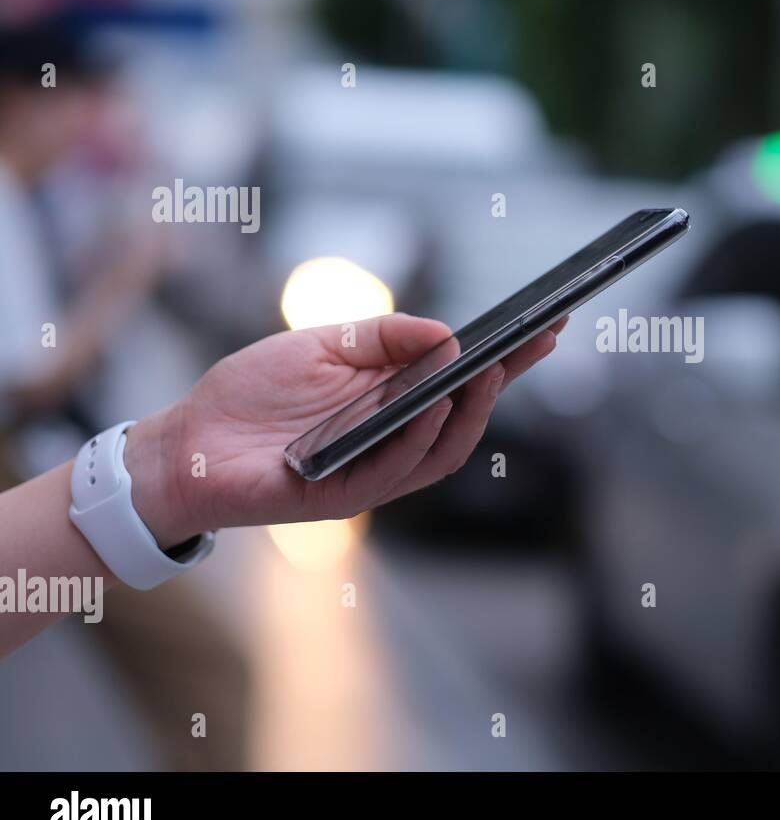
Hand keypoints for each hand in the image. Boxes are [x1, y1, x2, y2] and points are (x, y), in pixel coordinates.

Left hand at [124, 312, 566, 545]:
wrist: (189, 442)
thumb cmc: (254, 393)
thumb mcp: (322, 344)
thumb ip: (381, 337)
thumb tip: (446, 333)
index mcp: (394, 401)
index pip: (465, 379)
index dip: (510, 357)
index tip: (549, 325)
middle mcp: (395, 439)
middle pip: (469, 415)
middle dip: (509, 379)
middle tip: (536, 342)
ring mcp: (374, 470)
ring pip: (443, 450)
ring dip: (472, 412)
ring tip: (489, 372)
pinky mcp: (343, 494)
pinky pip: (394, 470)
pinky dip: (417, 436)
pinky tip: (429, 405)